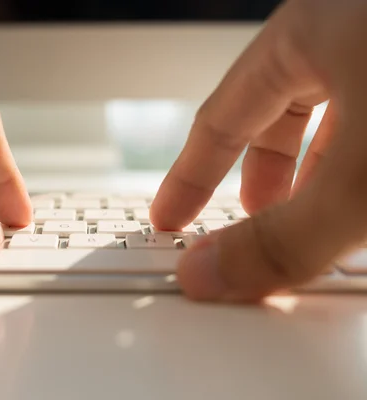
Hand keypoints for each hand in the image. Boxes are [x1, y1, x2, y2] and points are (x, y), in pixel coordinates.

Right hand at [150, 0, 366, 300]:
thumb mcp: (360, 180)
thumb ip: (282, 239)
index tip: (169, 215)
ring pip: (334, 117)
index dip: (188, 174)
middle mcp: (347, 28)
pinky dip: (359, 165)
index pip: (219, 117)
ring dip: (316, 176)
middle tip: (245, 226)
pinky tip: (363, 204)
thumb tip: (209, 274)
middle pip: (274, 115)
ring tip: (315, 222)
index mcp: (307, 30)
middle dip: (258, 180)